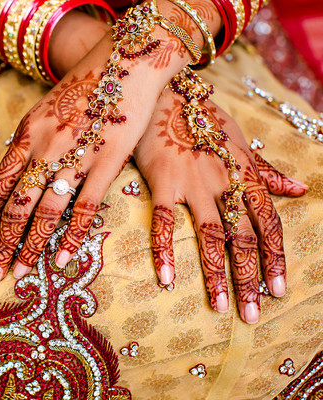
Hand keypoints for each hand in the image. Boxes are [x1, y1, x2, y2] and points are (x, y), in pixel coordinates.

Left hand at [0, 0, 224, 282]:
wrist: (125, 61)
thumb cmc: (84, 86)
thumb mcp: (45, 108)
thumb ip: (30, 140)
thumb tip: (16, 169)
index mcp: (27, 134)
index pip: (0, 186)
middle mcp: (44, 147)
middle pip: (16, 205)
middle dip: (1, 242)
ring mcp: (75, 156)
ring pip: (44, 211)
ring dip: (28, 246)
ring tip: (18, 272)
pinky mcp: (106, 162)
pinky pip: (84, 208)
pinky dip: (70, 237)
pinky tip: (60, 260)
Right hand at [134, 87, 307, 323]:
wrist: (166, 94)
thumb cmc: (203, 119)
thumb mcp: (240, 141)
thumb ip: (266, 171)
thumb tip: (299, 191)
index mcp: (245, 174)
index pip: (268, 223)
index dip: (275, 258)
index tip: (278, 290)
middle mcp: (225, 182)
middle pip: (243, 238)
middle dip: (249, 278)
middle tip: (253, 314)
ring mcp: (194, 183)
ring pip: (211, 235)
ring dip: (216, 275)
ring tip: (220, 307)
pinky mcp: (163, 181)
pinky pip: (163, 221)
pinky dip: (165, 250)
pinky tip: (167, 278)